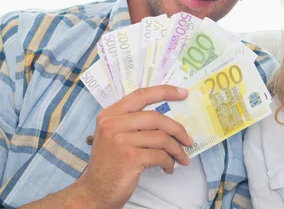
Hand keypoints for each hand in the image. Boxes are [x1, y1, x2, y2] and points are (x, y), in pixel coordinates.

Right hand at [75, 85, 193, 208]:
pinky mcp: (130, 158)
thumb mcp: (113, 135)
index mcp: (110, 114)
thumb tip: (167, 117)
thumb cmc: (109, 164)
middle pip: (157, 117)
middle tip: (188, 140)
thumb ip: (132, 121)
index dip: (165, 91)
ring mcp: (121, 141)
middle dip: (178, 129)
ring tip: (181, 158)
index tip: (183, 93)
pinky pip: (160, 155)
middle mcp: (113, 124)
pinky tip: (168, 167)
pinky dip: (169, 162)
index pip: (141, 95)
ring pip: (162, 138)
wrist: (94, 192)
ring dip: (176, 149)